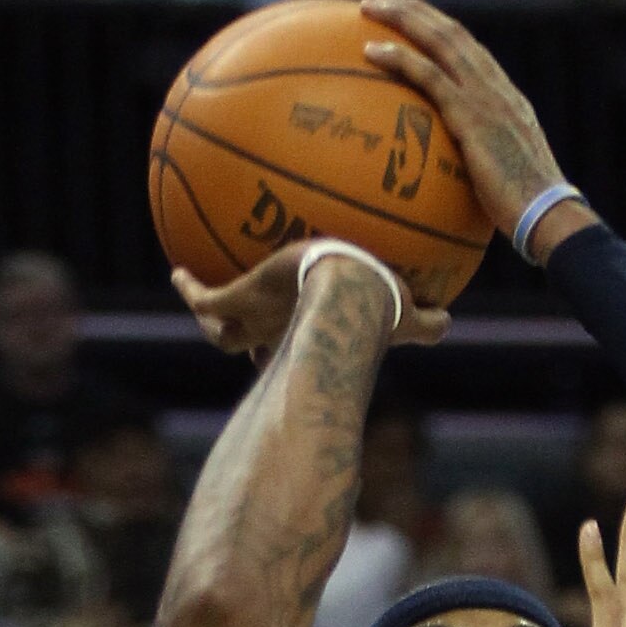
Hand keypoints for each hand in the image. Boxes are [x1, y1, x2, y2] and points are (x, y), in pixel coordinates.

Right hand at [168, 240, 450, 358]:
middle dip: (238, 341)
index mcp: (308, 340)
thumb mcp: (407, 314)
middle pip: (247, 348)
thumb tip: (450, 324)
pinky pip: (201, 299)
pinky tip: (176, 270)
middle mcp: (278, 338)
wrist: (348, 291)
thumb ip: (426, 323)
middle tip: (231, 329)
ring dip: (207, 316)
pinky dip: (187, 289)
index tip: (276, 352)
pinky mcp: (238, 300)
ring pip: (219, 331)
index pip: (288, 355)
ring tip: (192, 292)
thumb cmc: (380, 304)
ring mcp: (255, 322)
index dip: (281, 356)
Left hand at [359, 0, 577, 246]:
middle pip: (450, 32)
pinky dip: (399, 58)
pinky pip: (429, 76)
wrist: (547, 214)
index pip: (469, 49)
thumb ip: (483, 165)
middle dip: (414, 9)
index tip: (413, 20)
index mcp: (506, 97)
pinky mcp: (471, 115)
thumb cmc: (526, 212)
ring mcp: (485, 97)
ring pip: (438, 40)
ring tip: (369, 7)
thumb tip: (459, 184)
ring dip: (401, 18)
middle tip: (381, 0)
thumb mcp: (505, 177)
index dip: (439, 28)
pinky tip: (371, 51)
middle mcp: (496, 87)